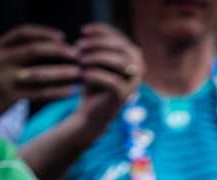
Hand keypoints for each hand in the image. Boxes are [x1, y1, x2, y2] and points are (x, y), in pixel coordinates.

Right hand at [0, 24, 80, 122]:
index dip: (45, 33)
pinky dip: (56, 92)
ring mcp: (3, 79)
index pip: (23, 32)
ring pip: (39, 73)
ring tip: (79, 74)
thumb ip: (14, 53)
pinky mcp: (8, 97)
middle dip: (59, 51)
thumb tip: (45, 47)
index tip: (63, 37)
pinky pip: (38, 93)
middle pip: (35, 49)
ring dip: (62, 72)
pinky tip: (69, 92)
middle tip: (76, 55)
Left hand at [70, 23, 144, 144]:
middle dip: (98, 43)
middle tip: (79, 45)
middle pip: (121, 47)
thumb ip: (95, 46)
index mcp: (132, 56)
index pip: (119, 37)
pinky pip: (113, 82)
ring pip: (120, 62)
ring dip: (97, 57)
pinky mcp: (124, 96)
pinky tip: (83, 74)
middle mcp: (137, 67)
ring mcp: (133, 82)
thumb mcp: (92, 61)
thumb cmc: (92, 83)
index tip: (82, 31)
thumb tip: (85, 35)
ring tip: (80, 59)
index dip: (101, 31)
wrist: (91, 111)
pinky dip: (96, 75)